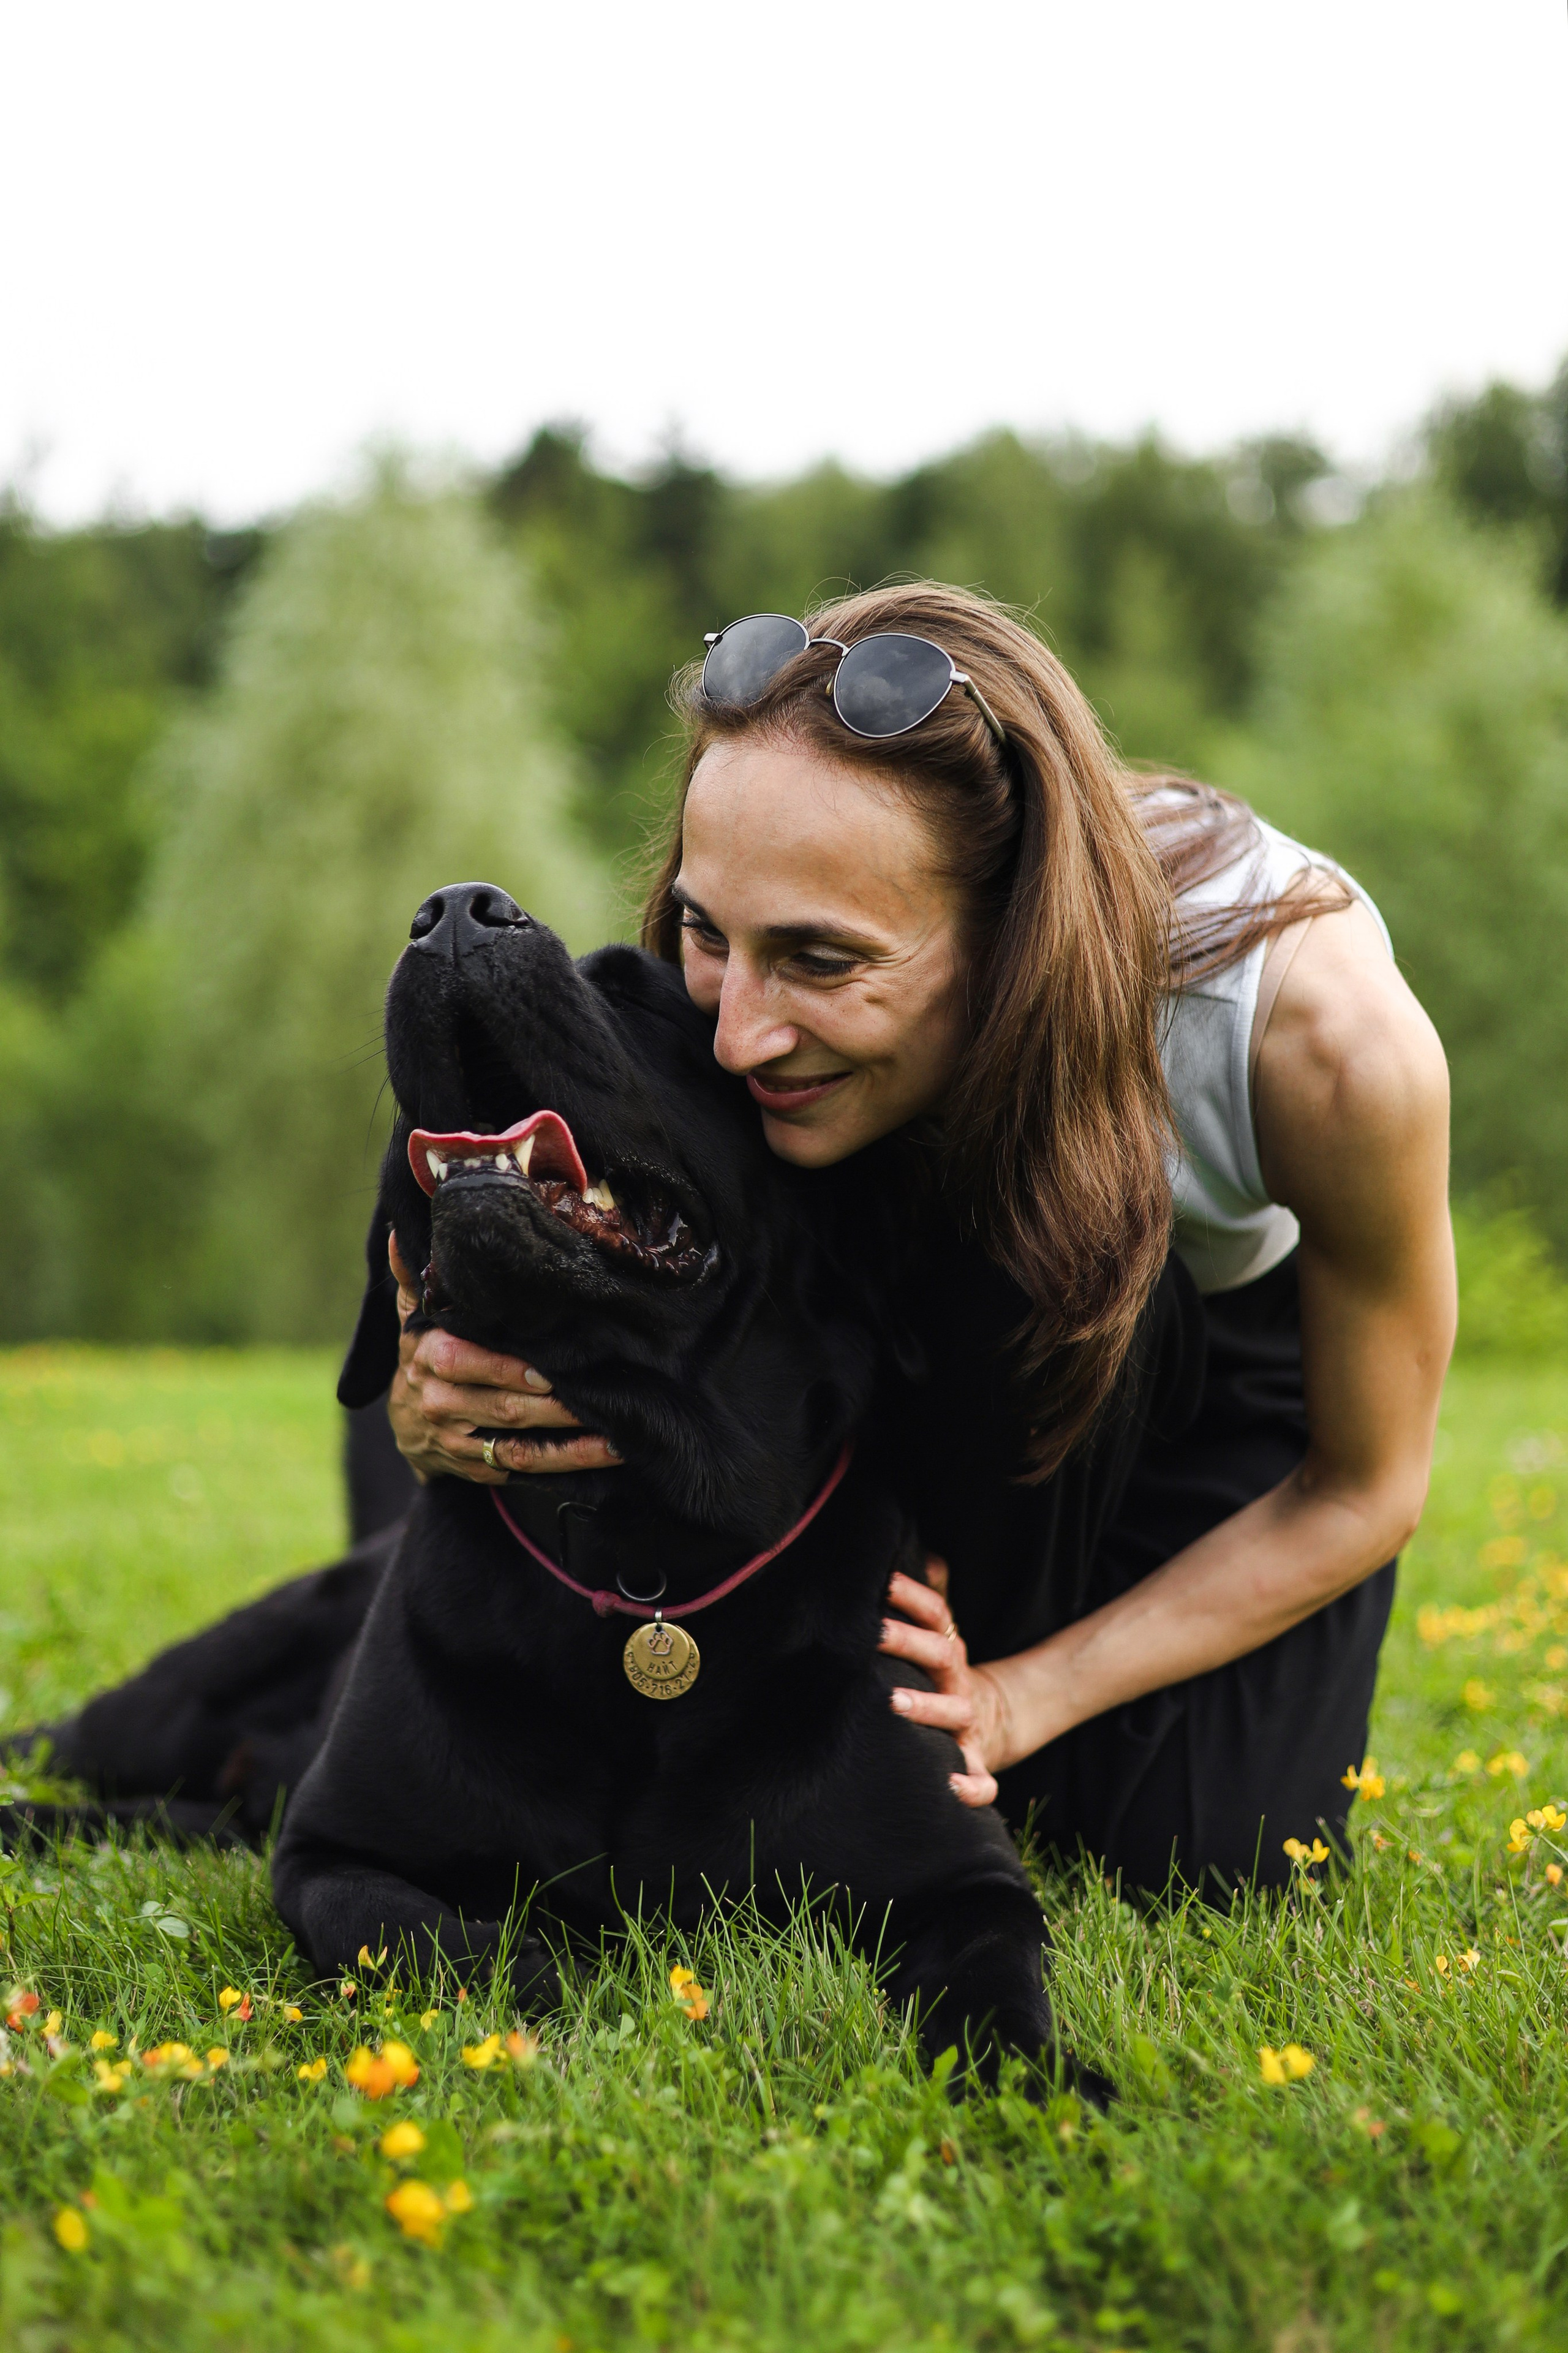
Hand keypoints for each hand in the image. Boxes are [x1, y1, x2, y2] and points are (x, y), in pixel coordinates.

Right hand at [385, 1237, 623, 1482]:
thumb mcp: (414, 1318)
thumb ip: (416, 1282)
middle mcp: (442, 1402)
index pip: (461, 1362)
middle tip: (594, 1399)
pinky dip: (567, 1464)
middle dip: (549, 1408)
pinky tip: (607, 1455)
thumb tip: (398, 1234)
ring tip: (615, 1438)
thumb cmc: (427, 1355)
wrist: (408, 1425)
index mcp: (429, 1357)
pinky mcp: (481, 1467)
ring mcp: (461, 1441)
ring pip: (518, 1448)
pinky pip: (527, 1469)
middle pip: (499, 1408)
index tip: (544, 1371)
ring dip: (569, 1447)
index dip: (502, 1369)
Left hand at [879, 1565, 1013, 1807]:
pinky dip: (972, 1786)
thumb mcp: (937, 1640)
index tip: (882, 1580)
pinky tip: (950, 1784)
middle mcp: (958, 1684)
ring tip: (895, 1704)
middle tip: (874, 1634)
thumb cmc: (942, 1679)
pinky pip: (983, 1781)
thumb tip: (917, 1552)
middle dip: (908, 1643)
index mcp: (947, 1651)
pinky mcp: (977, 1764)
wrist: (990, 1725)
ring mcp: (969, 1725)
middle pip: (940, 1655)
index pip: (935, 1614)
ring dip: (928, 1708)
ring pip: (955, 1714)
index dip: (911, 1594)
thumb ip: (924, 1603)